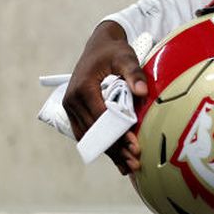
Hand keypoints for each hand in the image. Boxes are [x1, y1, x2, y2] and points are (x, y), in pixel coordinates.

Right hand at [62, 20, 146, 174]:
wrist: (99, 45)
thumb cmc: (113, 51)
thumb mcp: (125, 56)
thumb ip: (134, 73)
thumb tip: (142, 92)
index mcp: (83, 87)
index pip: (101, 117)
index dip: (118, 134)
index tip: (134, 147)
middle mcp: (72, 99)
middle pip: (95, 131)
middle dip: (115, 149)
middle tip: (134, 164)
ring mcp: (71, 107)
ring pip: (90, 136)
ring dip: (108, 152)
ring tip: (127, 167)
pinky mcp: (74, 112)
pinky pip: (86, 132)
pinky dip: (100, 145)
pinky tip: (116, 158)